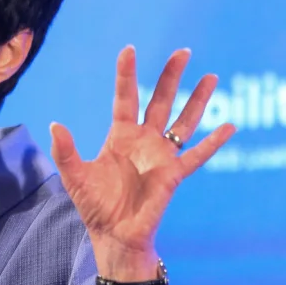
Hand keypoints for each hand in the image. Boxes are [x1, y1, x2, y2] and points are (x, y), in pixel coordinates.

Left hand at [49, 46, 234, 278]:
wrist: (114, 235)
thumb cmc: (95, 206)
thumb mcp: (74, 176)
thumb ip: (65, 151)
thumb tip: (55, 125)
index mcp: (120, 136)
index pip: (126, 97)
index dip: (126, 74)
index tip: (129, 49)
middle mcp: (144, 140)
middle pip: (160, 100)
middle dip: (171, 76)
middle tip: (183, 51)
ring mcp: (162, 156)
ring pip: (184, 121)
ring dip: (197, 100)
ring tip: (210, 77)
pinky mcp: (174, 175)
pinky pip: (197, 155)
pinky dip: (214, 142)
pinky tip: (230, 126)